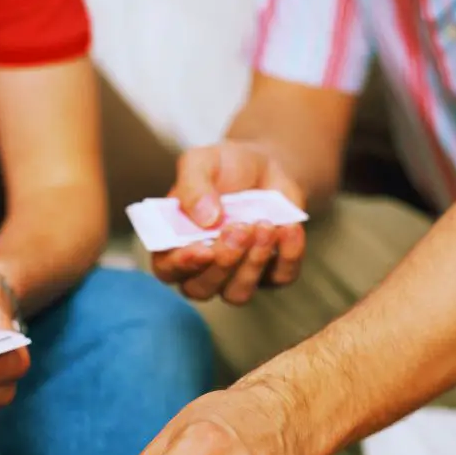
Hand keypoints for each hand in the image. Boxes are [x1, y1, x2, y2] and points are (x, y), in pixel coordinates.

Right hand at [153, 143, 306, 304]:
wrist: (268, 166)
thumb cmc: (225, 167)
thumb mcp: (202, 161)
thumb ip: (193, 185)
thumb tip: (206, 218)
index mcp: (174, 243)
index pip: (167, 269)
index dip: (181, 265)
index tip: (203, 249)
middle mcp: (201, 267)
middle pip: (201, 288)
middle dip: (223, 263)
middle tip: (240, 228)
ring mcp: (235, 275)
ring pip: (238, 293)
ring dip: (253, 264)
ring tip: (266, 225)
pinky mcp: (271, 273)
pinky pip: (280, 278)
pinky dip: (288, 255)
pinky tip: (288, 228)